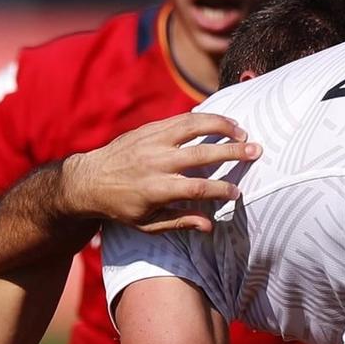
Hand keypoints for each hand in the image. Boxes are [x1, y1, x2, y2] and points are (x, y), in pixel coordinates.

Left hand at [61, 113, 260, 234]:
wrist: (88, 180)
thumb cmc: (121, 207)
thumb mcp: (147, 224)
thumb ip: (180, 223)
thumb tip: (210, 225)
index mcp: (157, 189)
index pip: (197, 188)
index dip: (220, 190)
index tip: (238, 192)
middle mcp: (156, 162)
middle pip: (201, 154)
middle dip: (232, 152)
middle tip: (256, 151)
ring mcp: (152, 141)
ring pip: (192, 127)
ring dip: (220, 126)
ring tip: (241, 130)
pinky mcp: (149, 129)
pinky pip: (180, 119)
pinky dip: (202, 117)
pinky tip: (220, 120)